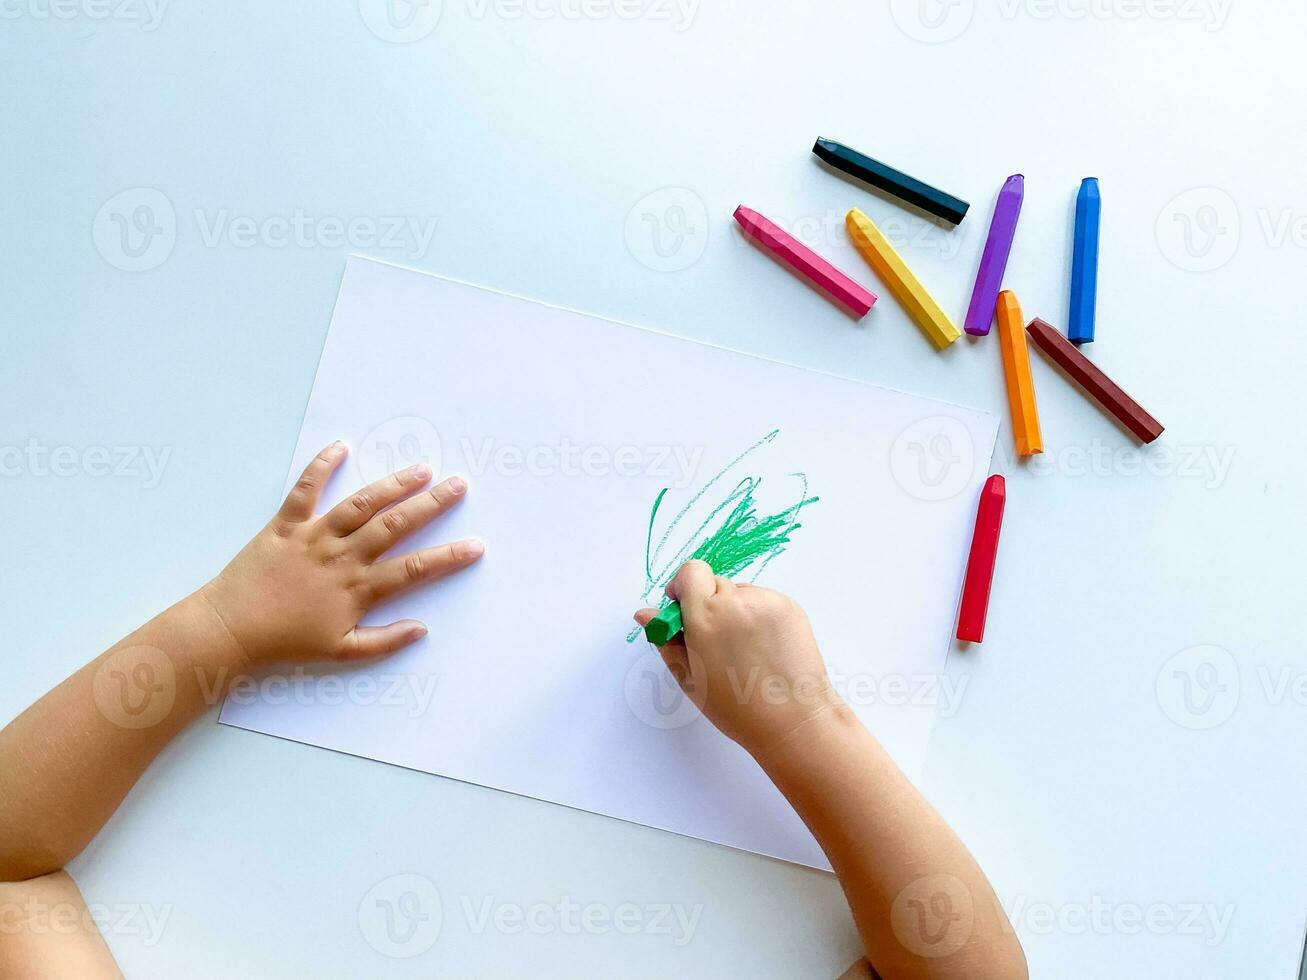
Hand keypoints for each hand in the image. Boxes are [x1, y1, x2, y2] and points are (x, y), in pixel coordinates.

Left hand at [198, 441, 482, 665]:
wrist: (231, 629)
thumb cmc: (287, 642)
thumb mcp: (341, 652)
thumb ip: (383, 641)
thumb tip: (421, 629)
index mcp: (358, 589)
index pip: (413, 569)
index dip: (447, 557)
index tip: (476, 545)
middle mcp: (342, 557)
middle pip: (395, 525)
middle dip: (430, 505)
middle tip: (459, 486)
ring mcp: (314, 536)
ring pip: (361, 504)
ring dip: (393, 484)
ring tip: (421, 469)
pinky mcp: (285, 524)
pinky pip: (305, 490)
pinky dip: (321, 466)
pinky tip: (341, 447)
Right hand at [634, 560, 838, 757]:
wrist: (793, 721)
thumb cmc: (736, 707)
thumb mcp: (689, 677)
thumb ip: (666, 640)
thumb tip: (646, 614)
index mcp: (706, 616)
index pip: (690, 572)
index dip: (683, 587)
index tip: (684, 610)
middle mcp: (737, 601)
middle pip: (714, 583)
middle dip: (708, 604)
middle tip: (713, 641)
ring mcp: (767, 601)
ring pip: (740, 593)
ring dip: (734, 611)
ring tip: (743, 651)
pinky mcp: (790, 607)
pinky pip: (763, 601)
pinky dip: (757, 617)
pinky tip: (762, 649)